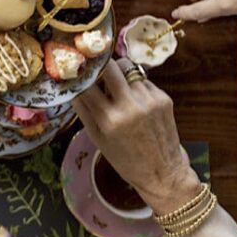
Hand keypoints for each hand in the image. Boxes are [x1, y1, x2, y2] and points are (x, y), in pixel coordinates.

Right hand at [72, 59, 200, 214]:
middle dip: (101, 64)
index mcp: (109, 119)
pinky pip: (143, 81)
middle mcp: (130, 105)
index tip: (75, 73)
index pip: (88, 84)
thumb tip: (73, 87)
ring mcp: (149, 100)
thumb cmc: (125, 159)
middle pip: (111, 66)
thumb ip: (84, 111)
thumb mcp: (97, 138)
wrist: (163, 172)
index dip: (80, 77)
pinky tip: (134, 100)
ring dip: (119, 75)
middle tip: (96, 69)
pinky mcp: (164, 98)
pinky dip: (135, 86)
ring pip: (129, 70)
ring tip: (116, 88)